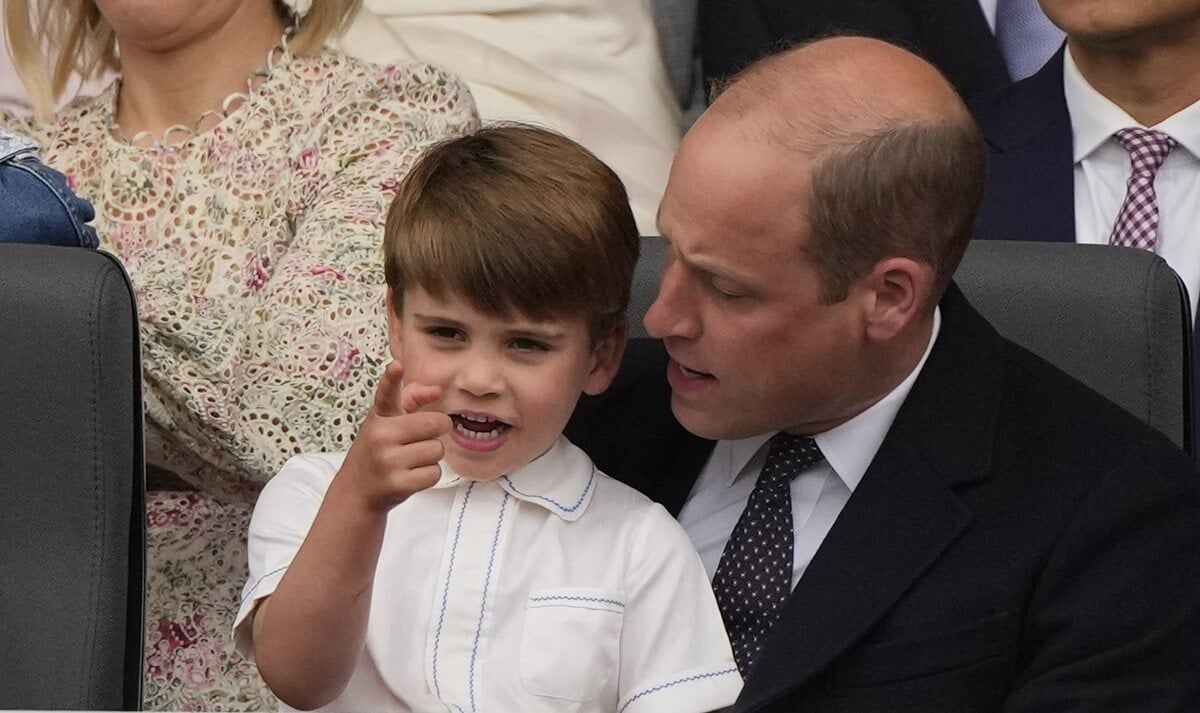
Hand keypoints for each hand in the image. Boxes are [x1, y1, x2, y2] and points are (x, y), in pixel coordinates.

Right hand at [334, 362, 451, 512]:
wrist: (356, 492)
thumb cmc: (377, 452)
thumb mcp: (386, 423)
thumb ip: (411, 401)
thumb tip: (436, 390)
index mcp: (379, 417)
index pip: (386, 394)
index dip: (391, 378)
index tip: (397, 366)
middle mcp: (381, 436)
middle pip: (435, 423)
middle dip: (437, 431)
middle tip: (421, 439)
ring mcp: (388, 461)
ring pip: (437, 450)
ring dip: (431, 457)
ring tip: (410, 460)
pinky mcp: (398, 484)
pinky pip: (434, 473)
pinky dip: (428, 476)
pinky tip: (411, 476)